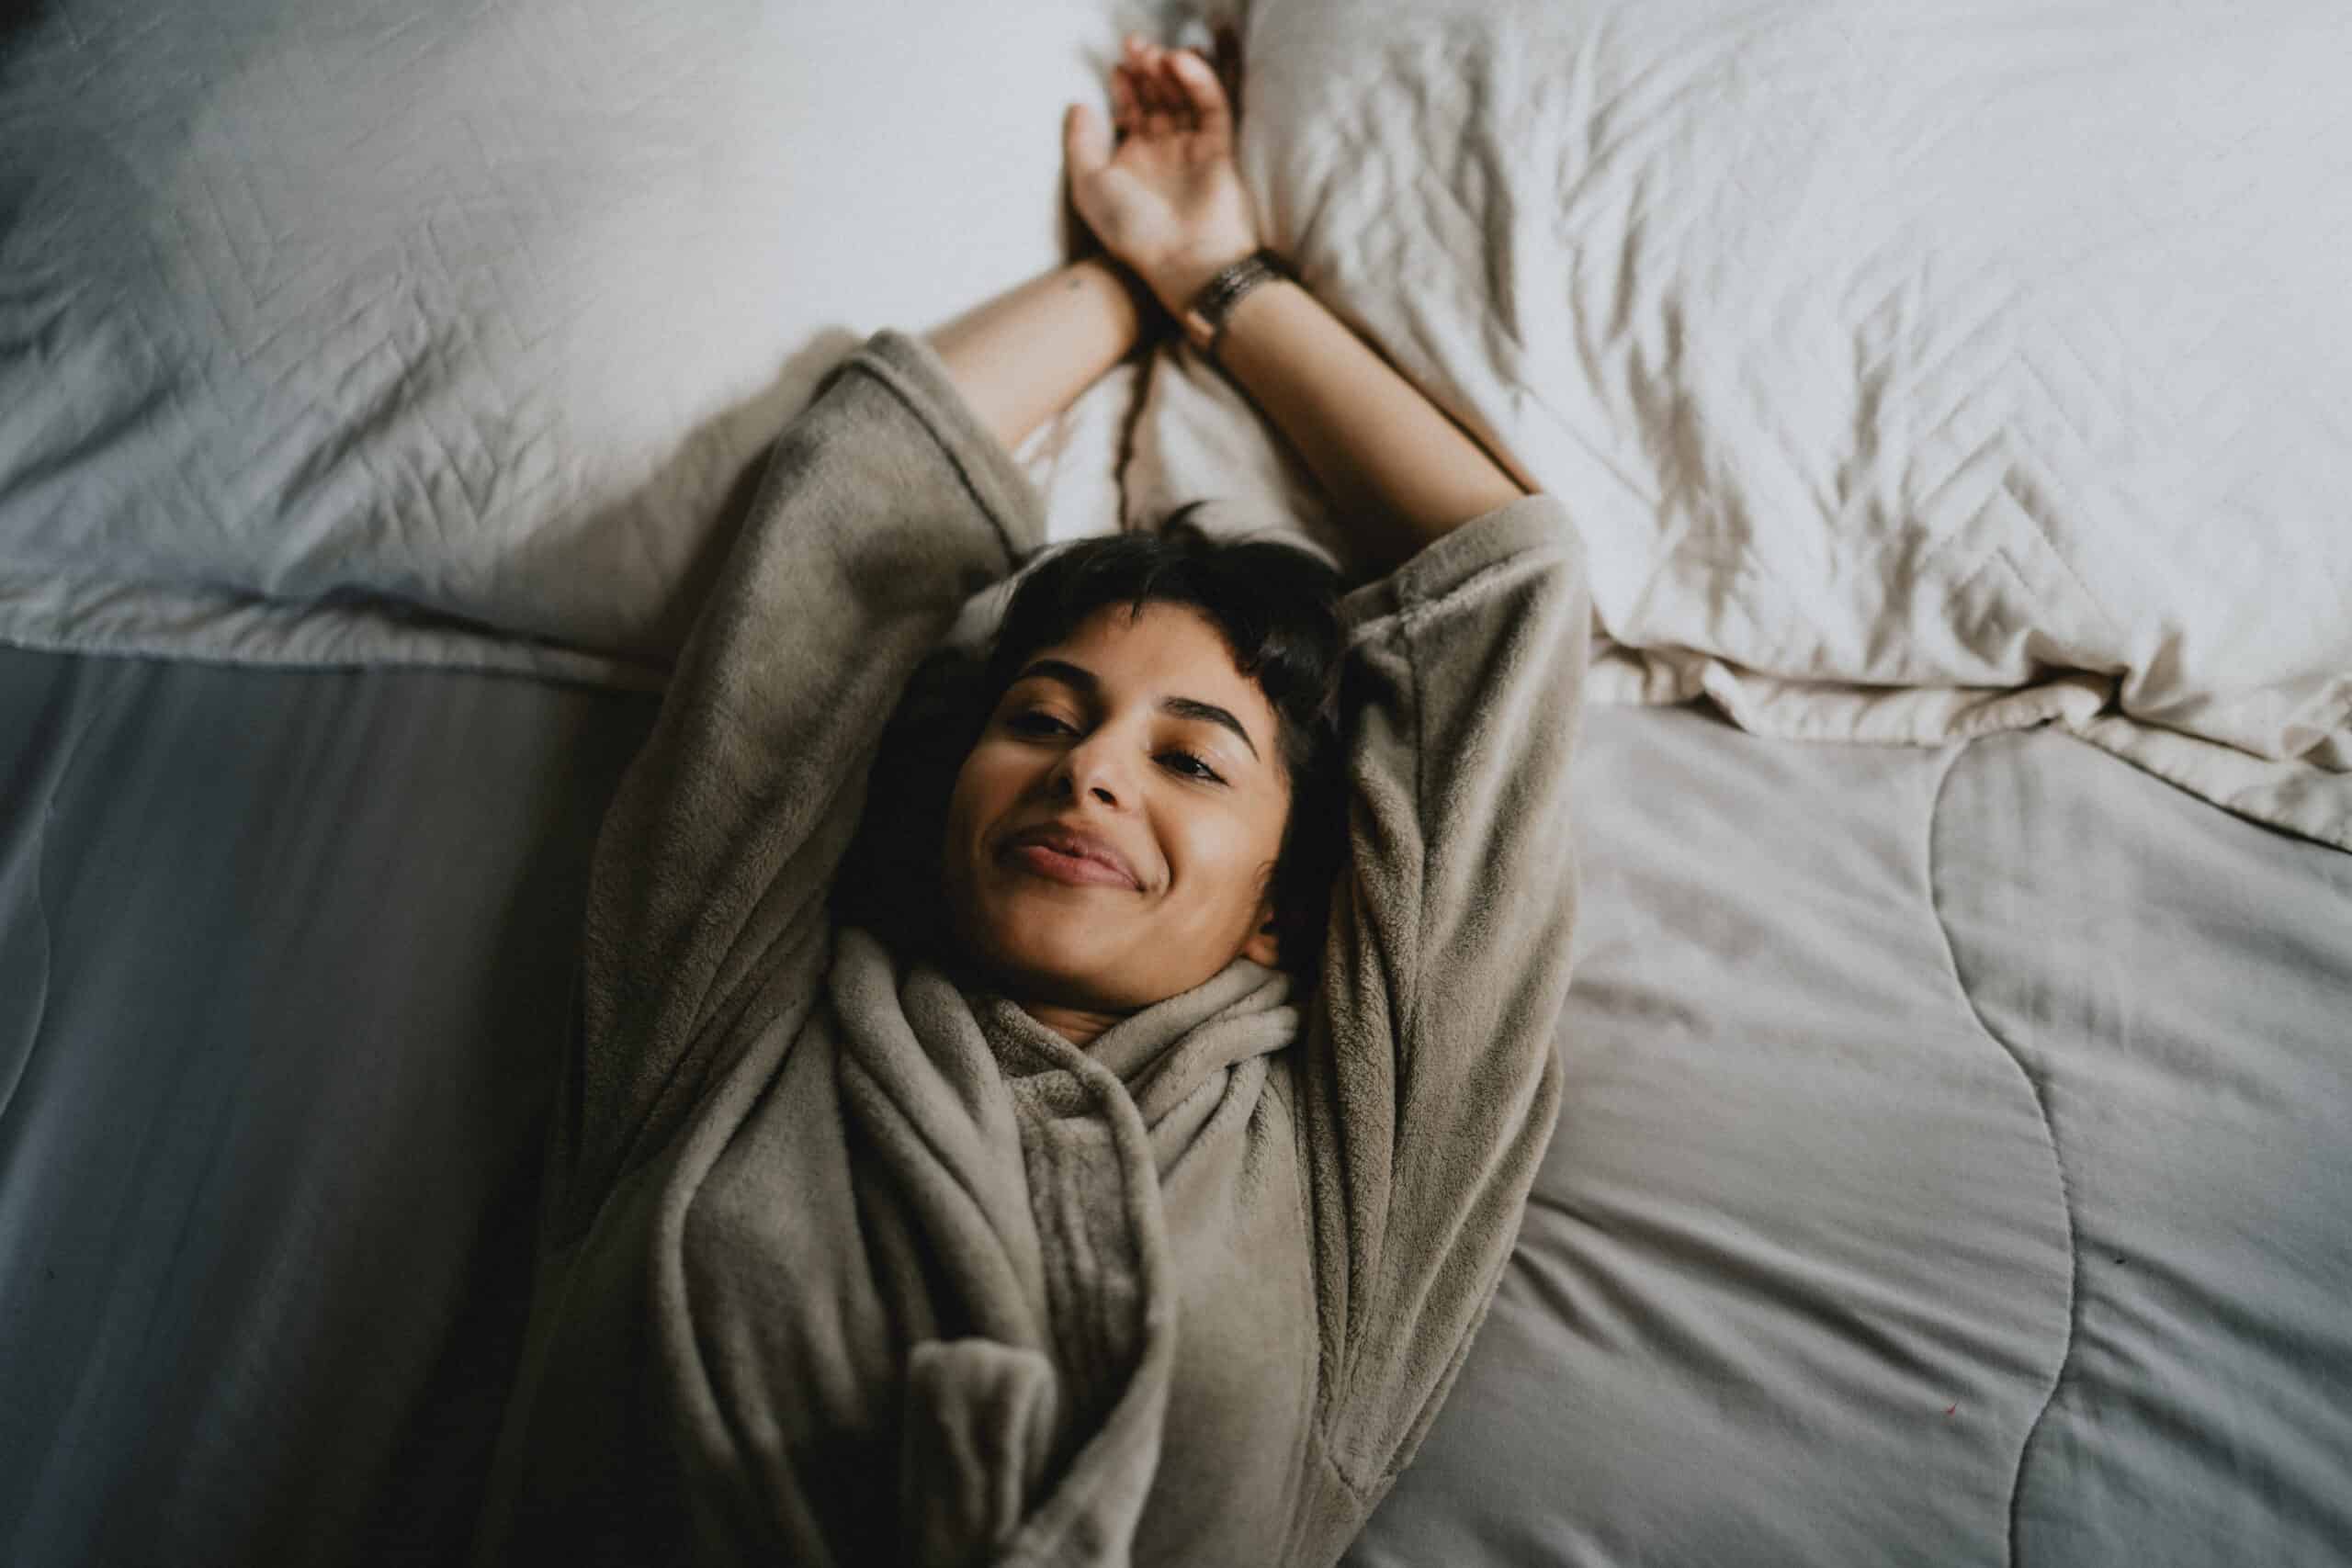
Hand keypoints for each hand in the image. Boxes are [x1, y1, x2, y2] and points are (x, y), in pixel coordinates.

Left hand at [1064, 34, 1262, 316]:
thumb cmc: (1132, 230)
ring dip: (1169, 70)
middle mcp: (1164, 151)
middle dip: (1146, 69)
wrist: (1183, 260)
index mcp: (1134, 160)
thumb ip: (1080, 143)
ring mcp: (1193, 148)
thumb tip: (1078, 104)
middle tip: (1135, 46)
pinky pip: (1211, 105)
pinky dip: (1198, 81)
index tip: (1116, 67)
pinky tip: (1179, 63)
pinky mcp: (1220, 147)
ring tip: (1154, 53)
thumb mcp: (1089, 186)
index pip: (1132, 111)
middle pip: (1158, 97)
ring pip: (1183, 96)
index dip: (1124, 86)